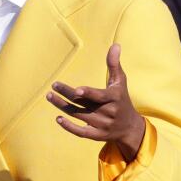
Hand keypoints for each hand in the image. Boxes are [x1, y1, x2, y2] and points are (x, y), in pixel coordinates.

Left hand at [46, 44, 145, 161]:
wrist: (130, 127)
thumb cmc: (122, 99)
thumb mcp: (120, 81)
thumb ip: (114, 64)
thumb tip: (115, 44)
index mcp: (114, 98)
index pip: (100, 96)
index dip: (88, 93)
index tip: (76, 90)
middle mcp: (108, 112)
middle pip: (84, 104)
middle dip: (67, 95)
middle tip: (54, 86)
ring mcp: (102, 125)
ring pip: (79, 115)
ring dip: (63, 107)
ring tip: (50, 96)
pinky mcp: (97, 135)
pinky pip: (81, 132)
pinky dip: (70, 127)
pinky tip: (58, 118)